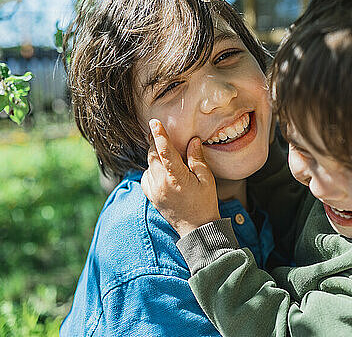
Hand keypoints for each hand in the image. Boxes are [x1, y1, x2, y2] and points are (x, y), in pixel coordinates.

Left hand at [141, 119, 219, 237]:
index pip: (164, 151)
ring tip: (166, 155)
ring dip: (155, 156)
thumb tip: (192, 140)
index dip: (159, 135)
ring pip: (148, 165)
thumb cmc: (205, 203)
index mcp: (176, 177)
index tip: (154, 122)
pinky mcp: (151, 197)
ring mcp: (154, 191)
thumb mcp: (206, 179)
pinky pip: (145, 177)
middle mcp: (161, 183)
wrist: (196, 229)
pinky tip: (162, 171)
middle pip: (152, 155)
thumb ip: (197, 159)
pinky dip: (151, 169)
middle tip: (161, 135)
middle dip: (155, 143)